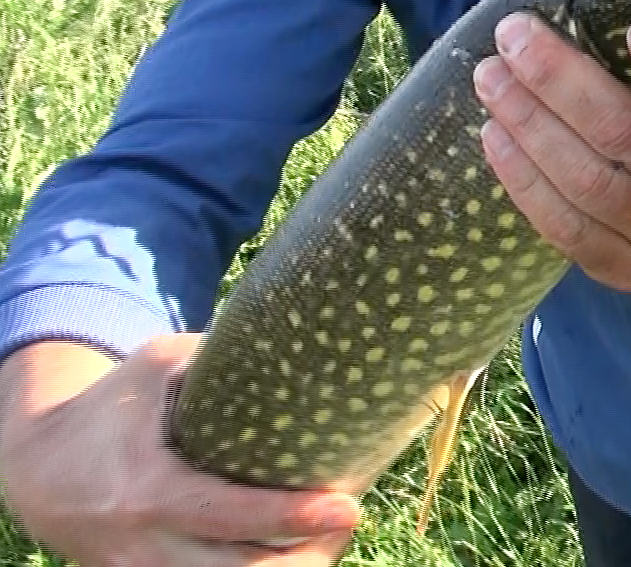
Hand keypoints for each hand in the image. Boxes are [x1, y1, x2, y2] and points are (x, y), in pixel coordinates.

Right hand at [0, 337, 360, 566]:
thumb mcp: (156, 367)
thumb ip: (218, 356)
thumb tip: (294, 331)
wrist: (37, 468)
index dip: (291, 516)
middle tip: (348, 517)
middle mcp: (146, 545)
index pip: (231, 516)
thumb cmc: (110, 407)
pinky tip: (292, 548)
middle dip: (307, 553)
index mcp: (149, 490)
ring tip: (329, 533)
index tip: (347, 506)